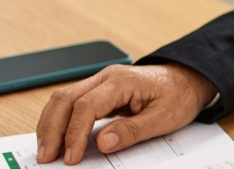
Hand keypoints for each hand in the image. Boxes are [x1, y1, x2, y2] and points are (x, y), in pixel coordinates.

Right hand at [34, 63, 216, 164]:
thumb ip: (132, 130)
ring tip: (46, 150)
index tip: (71, 155)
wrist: (187, 80)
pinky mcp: (99, 90)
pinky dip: (59, 120)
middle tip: (47, 156)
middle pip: (65, 99)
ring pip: (63, 99)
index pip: (87, 106)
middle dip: (52, 129)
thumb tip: (103, 143)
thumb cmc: (178, 96)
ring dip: (50, 124)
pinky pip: (71, 103)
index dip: (74, 133)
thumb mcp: (163, 118)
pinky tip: (55, 137)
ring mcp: (100, 81)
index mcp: (122, 81)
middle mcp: (106, 77)